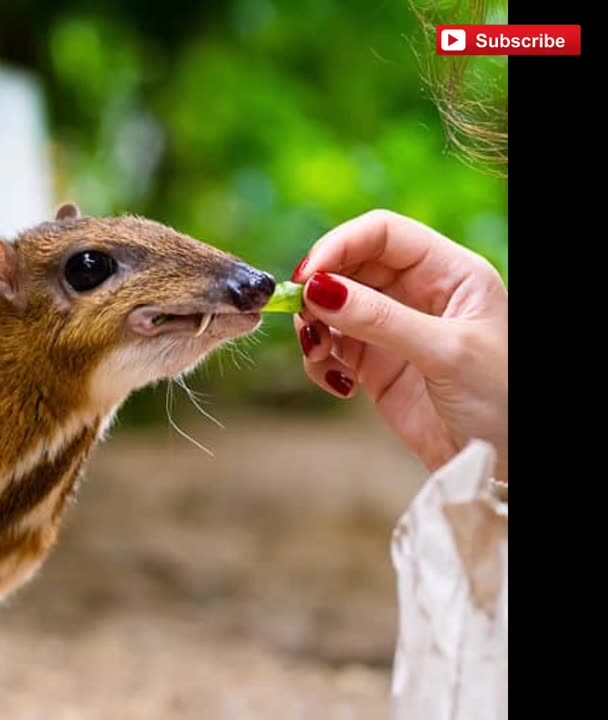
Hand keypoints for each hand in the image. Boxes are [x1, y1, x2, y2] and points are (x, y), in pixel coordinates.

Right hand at [292, 210, 508, 482]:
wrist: (504, 463)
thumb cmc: (502, 400)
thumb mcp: (446, 352)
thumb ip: (381, 319)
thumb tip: (317, 290)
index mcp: (450, 272)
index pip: (384, 234)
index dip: (342, 244)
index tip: (308, 275)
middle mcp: (418, 293)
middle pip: (351, 266)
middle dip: (320, 288)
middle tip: (302, 316)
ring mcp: (393, 329)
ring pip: (332, 306)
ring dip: (315, 327)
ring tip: (319, 354)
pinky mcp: (374, 365)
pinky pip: (331, 348)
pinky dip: (320, 361)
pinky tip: (339, 384)